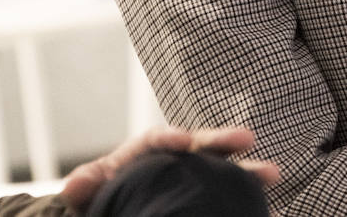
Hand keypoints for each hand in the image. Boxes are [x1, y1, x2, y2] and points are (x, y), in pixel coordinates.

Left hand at [59, 125, 279, 212]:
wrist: (114, 210)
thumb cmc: (103, 193)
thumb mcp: (91, 188)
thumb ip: (86, 183)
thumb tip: (73, 184)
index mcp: (146, 150)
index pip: (159, 138)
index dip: (173, 137)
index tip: (186, 142)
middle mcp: (177, 158)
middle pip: (201, 145)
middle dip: (222, 140)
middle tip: (246, 139)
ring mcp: (195, 177)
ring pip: (223, 168)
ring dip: (247, 170)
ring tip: (273, 173)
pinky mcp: (206, 196)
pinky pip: (227, 193)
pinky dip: (246, 196)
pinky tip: (269, 206)